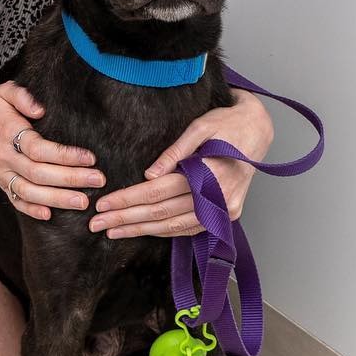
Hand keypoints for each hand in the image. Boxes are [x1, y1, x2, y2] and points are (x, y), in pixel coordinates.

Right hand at [0, 82, 104, 220]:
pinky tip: (50, 215)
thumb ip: (22, 96)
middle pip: (38, 174)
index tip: (89, 158)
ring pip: (29, 192)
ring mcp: (2, 173)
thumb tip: (41, 110)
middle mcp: (5, 157)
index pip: (38, 149)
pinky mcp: (1, 183)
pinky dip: (31, 210)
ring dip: (57, 199)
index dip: (64, 155)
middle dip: (70, 179)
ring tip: (83, 202)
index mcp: (8, 133)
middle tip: (97, 181)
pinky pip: (15, 200)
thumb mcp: (5, 91)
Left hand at [88, 90, 273, 238]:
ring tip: (113, 231)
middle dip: (126, 219)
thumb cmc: (226, 124)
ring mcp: (224, 210)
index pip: (158, 192)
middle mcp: (217, 197)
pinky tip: (144, 231)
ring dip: (141, 230)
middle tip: (97, 224)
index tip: (103, 205)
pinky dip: (165, 231)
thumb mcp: (200, 127)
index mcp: (208, 174)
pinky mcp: (228, 214)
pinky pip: (191, 228)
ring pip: (174, 226)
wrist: (259, 131)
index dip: (128, 200)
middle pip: (161, 214)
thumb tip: (148, 174)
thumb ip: (174, 152)